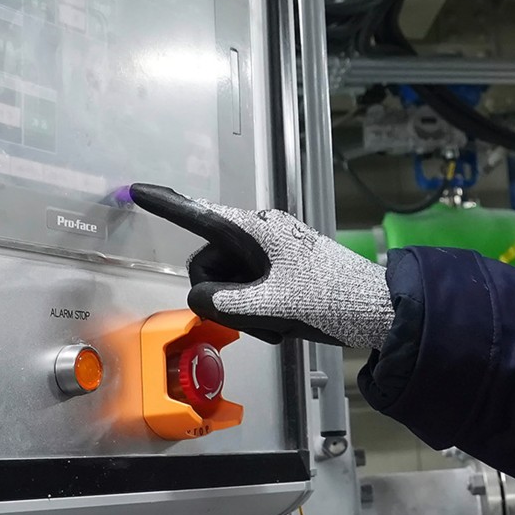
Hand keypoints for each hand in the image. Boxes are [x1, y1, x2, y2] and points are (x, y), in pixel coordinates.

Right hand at [128, 184, 394, 347]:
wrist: (378, 310)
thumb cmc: (330, 299)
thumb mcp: (272, 305)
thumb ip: (226, 302)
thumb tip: (199, 299)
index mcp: (257, 229)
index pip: (200, 215)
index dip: (166, 205)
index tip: (136, 190)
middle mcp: (260, 234)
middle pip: (210, 265)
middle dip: (223, 298)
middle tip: (259, 318)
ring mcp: (271, 252)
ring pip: (228, 284)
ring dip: (243, 311)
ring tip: (277, 324)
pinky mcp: (281, 269)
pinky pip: (248, 290)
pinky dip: (257, 312)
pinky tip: (281, 325)